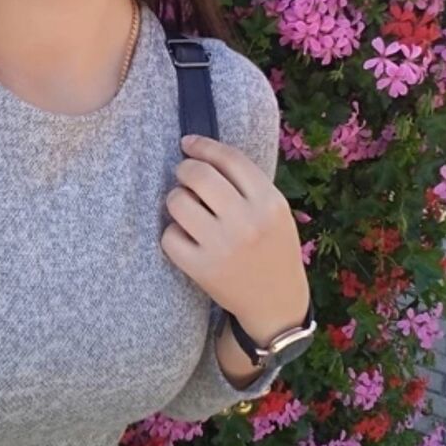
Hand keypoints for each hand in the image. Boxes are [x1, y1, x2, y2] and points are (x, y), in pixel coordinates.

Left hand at [160, 134, 309, 341]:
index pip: (229, 158)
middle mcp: (247, 222)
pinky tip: (186, 238)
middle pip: (198, 175)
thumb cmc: (272, 247)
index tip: (188, 142)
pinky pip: (169, 236)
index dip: (203, 145)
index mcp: (269, 202)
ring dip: (176, 199)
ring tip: (186, 208)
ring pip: (177, 201)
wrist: (276, 302)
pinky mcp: (202, 269)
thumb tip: (201, 151)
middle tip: (184, 175)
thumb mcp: (275, 211)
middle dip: (184, 169)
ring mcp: (223, 246)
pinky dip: (173, 233)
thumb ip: (247, 182)